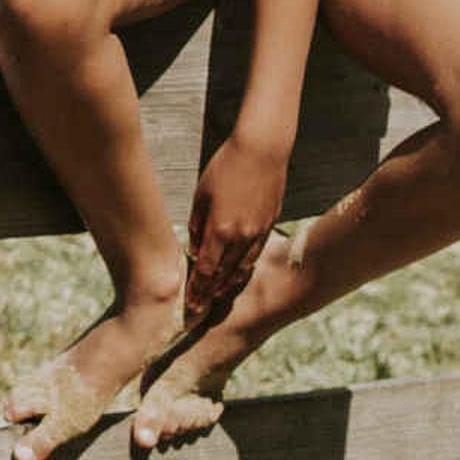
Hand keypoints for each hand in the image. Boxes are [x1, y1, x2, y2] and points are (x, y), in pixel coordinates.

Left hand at [187, 131, 287, 322]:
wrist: (261, 150)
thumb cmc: (225, 167)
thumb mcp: (201, 194)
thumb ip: (197, 224)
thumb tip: (194, 248)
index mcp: (220, 229)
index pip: (205, 270)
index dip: (197, 291)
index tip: (190, 306)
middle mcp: (241, 237)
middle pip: (224, 275)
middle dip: (211, 294)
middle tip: (201, 309)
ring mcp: (258, 232)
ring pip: (242, 268)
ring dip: (229, 284)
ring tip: (218, 296)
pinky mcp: (270, 224)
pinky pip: (255, 254)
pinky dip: (244, 268)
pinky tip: (237, 273)